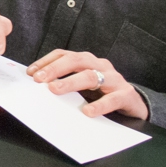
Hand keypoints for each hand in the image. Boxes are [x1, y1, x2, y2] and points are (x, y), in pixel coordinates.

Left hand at [27, 50, 148, 119]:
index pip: (64, 55)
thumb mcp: (83, 85)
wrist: (134, 104)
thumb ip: (65, 83)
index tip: (31, 73)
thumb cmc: (103, 93)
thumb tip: (38, 87)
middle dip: (55, 69)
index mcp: (87, 61)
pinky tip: (88, 111)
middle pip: (76, 61)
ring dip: (71, 82)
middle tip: (39, 80)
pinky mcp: (126, 94)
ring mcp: (114, 79)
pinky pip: (112, 98)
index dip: (46, 61)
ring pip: (91, 76)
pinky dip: (99, 105)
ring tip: (55, 90)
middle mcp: (100, 65)